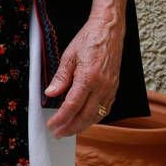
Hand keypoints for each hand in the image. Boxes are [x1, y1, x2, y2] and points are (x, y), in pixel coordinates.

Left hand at [44, 12, 123, 137]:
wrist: (109, 31)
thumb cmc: (89, 40)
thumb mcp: (69, 56)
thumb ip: (61, 78)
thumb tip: (51, 94)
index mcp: (89, 78)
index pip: (72, 106)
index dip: (61, 118)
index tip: (51, 125)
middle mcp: (102, 86)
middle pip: (85, 116)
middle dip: (70, 128)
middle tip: (58, 134)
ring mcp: (111, 88)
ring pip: (97, 115)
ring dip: (82, 126)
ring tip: (69, 130)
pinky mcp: (115, 88)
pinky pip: (105, 109)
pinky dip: (95, 118)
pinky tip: (86, 120)